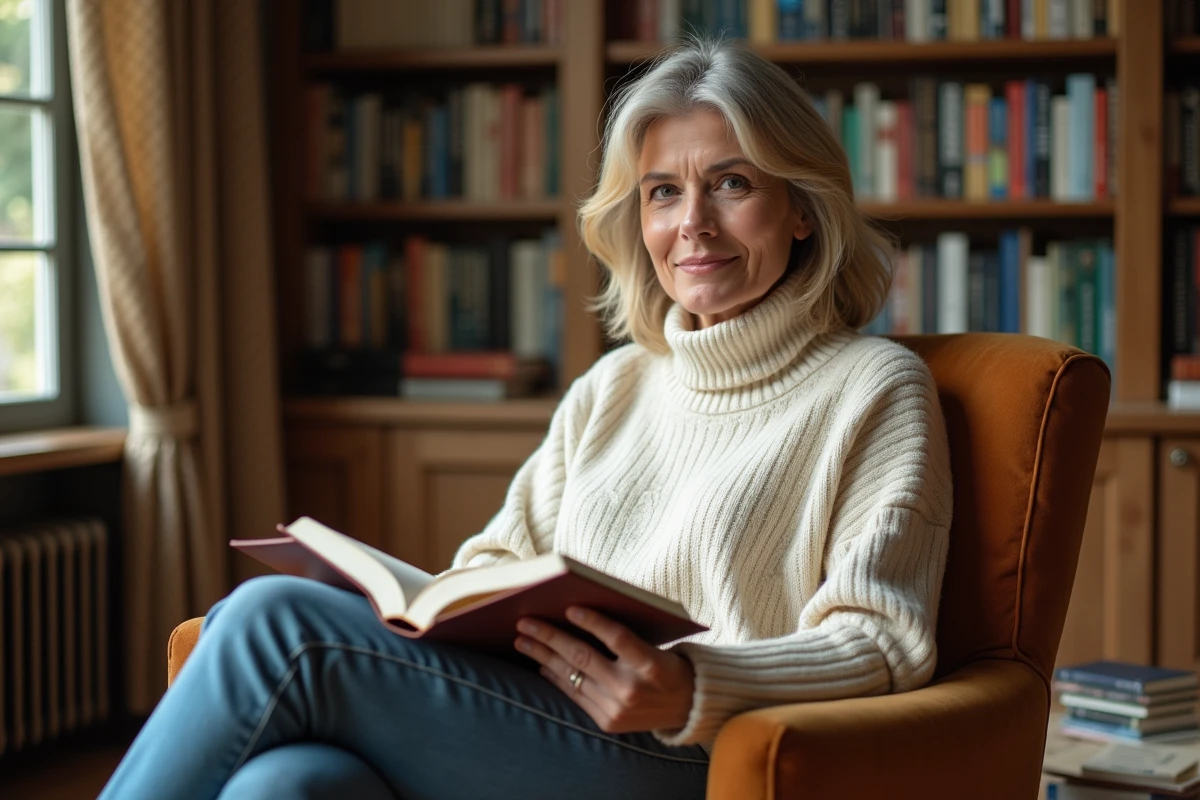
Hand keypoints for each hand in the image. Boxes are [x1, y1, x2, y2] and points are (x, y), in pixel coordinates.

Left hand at [514, 606, 694, 733]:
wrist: (687, 708)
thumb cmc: (667, 666)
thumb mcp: (657, 647)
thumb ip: (625, 636)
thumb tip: (577, 615)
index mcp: (651, 665)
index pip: (617, 638)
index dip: (592, 622)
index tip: (568, 607)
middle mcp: (632, 689)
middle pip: (584, 656)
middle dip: (550, 637)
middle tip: (525, 622)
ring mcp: (618, 709)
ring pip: (573, 675)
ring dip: (543, 656)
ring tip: (522, 641)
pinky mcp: (608, 722)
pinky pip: (575, 694)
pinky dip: (556, 677)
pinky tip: (542, 663)